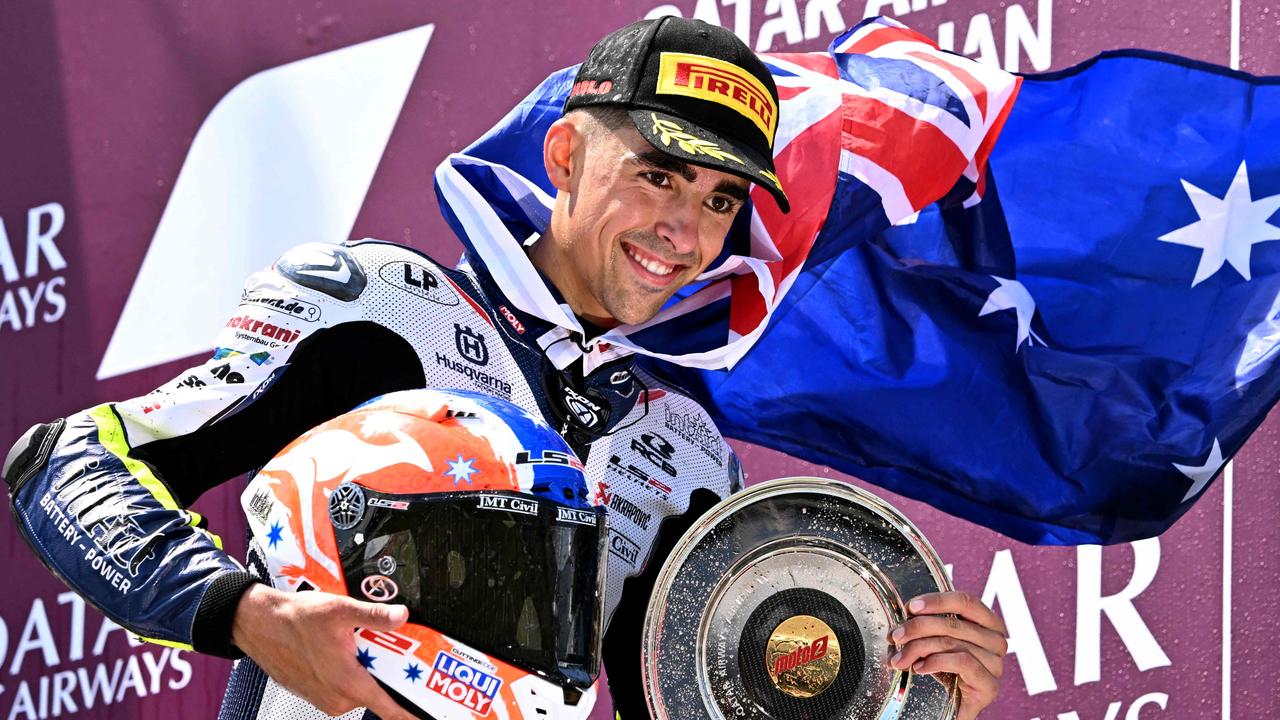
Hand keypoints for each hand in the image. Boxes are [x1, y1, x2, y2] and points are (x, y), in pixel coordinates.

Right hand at [231, 584, 415, 719]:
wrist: (259, 624)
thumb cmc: (292, 620)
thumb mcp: (340, 610)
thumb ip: (374, 615)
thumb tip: (401, 616)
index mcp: (347, 682)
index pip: (390, 709)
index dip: (411, 713)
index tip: (428, 713)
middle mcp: (337, 697)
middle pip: (379, 692)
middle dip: (390, 674)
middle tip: (398, 651)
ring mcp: (326, 698)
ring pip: (362, 688)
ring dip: (369, 670)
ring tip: (363, 643)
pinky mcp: (318, 694)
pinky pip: (346, 686)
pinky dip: (353, 671)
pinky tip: (347, 650)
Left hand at [888, 591, 1007, 719]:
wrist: (951, 709)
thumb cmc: (945, 670)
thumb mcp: (938, 640)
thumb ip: (931, 624)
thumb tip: (907, 612)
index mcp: (988, 623)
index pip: (966, 602)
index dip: (937, 600)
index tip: (912, 607)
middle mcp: (997, 641)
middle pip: (954, 624)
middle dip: (917, 628)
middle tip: (896, 635)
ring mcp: (996, 664)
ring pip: (953, 643)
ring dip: (919, 648)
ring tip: (900, 658)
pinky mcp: (990, 686)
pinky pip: (961, 662)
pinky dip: (935, 662)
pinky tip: (918, 668)